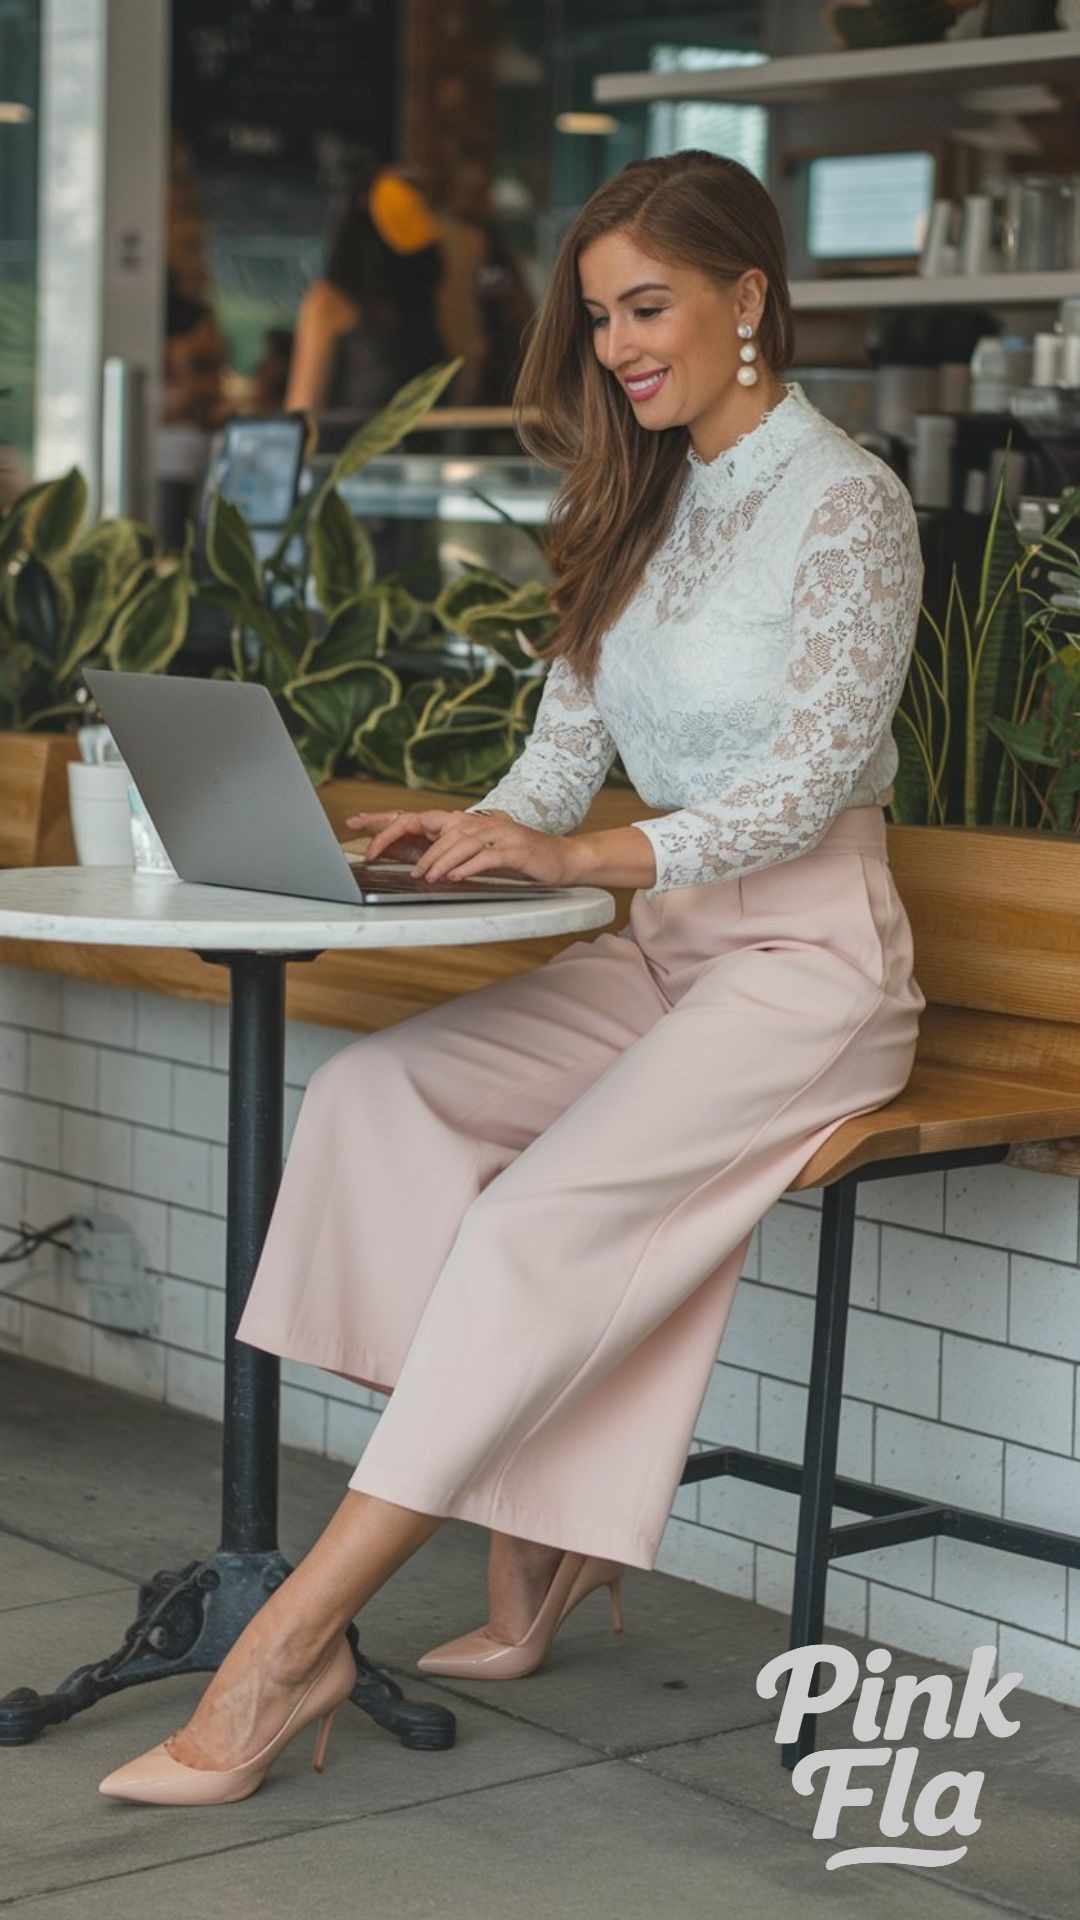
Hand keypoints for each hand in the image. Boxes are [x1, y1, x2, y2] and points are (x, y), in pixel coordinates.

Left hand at [343, 807, 579, 885]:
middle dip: (404, 842)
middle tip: (382, 859)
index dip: (385, 820)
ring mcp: (496, 833)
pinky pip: (485, 856)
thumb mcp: (480, 853)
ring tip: (423, 877)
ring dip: (436, 860)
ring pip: (457, 843)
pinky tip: (454, 877)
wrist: (561, 859)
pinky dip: (467, 866)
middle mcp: (478, 822)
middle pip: (433, 827)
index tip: (356, 825)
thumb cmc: (519, 859)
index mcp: (465, 822)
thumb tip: (418, 865)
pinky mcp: (513, 849)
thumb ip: (452, 854)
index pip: (418, 817)